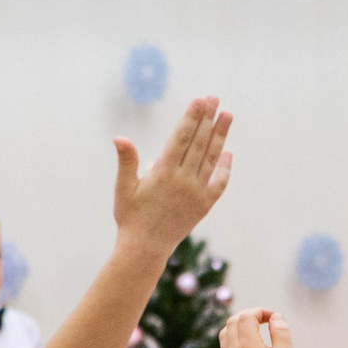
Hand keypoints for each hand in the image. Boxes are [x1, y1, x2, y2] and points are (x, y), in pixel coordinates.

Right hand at [113, 97, 233, 251]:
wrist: (145, 248)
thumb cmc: (130, 216)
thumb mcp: (124, 188)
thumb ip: (126, 162)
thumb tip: (120, 138)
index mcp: (163, 173)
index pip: (181, 138)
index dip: (192, 118)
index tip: (200, 101)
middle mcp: (184, 181)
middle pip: (199, 143)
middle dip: (208, 119)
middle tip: (215, 99)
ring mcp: (197, 193)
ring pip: (211, 159)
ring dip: (220, 136)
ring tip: (227, 116)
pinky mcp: (204, 205)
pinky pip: (218, 183)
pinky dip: (224, 167)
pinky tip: (228, 152)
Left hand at [220, 309, 295, 347]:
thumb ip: (281, 331)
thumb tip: (275, 317)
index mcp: (247, 345)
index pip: (247, 316)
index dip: (261, 312)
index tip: (273, 318)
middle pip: (233, 320)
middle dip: (249, 316)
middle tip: (265, 320)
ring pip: (226, 332)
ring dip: (239, 325)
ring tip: (255, 330)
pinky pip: (226, 345)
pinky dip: (235, 338)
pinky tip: (250, 345)